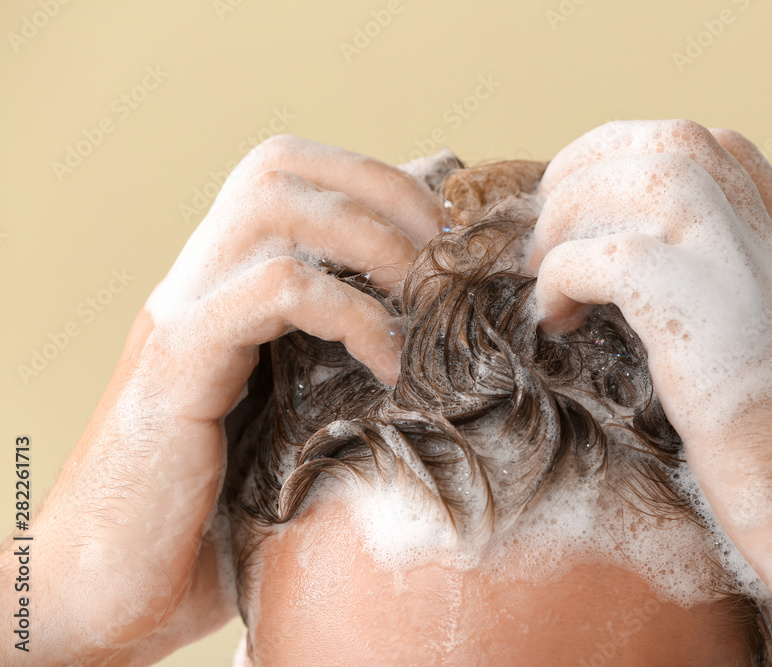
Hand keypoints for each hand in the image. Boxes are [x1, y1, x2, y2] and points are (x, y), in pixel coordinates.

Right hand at [6, 135, 447, 664]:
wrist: (110, 585)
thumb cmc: (213, 509)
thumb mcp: (293, 418)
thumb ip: (337, 362)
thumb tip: (419, 330)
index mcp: (219, 284)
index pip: (285, 168)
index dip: (373, 178)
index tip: (439, 235)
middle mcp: (193, 283)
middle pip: (278, 166)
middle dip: (381, 193)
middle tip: (441, 258)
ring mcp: (181, 316)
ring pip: (272, 209)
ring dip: (371, 242)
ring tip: (422, 301)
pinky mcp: (179, 366)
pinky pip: (273, 293)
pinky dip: (350, 314)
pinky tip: (389, 365)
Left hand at [532, 120, 771, 665]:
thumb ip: (765, 322)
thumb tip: (694, 312)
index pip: (723, 153)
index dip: (637, 157)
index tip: (591, 201)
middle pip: (676, 144)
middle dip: (592, 166)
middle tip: (551, 225)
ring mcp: (755, 281)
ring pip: (647, 176)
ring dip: (573, 212)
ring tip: (546, 270)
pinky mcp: (711, 329)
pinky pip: (613, 256)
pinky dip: (566, 274)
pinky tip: (556, 318)